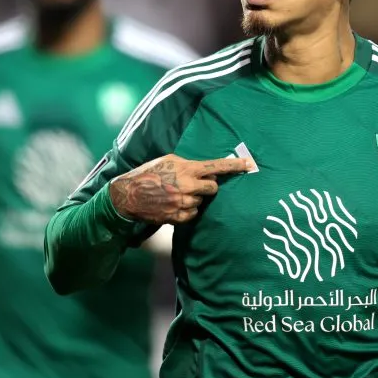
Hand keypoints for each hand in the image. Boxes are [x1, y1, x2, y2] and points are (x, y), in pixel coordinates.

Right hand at [109, 154, 253, 224]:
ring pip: (201, 202)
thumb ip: (188, 164)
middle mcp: (187, 186)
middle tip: (193, 184)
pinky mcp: (177, 216)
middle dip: (207, 186)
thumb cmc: (148, 174)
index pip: (216, 166)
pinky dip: (188, 210)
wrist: (128, 195)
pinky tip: (175, 204)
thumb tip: (204, 169)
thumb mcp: (167, 160)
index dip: (234, 166)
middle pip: (213, 188)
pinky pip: (193, 214)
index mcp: (186, 169)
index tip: (249, 164)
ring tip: (177, 194)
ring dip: (194, 198)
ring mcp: (183, 203)